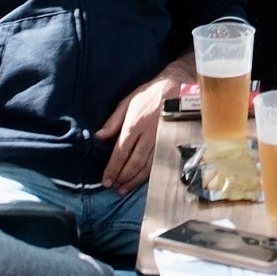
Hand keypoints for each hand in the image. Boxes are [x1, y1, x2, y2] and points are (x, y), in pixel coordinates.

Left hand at [97, 74, 174, 190]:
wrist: (177, 87)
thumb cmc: (150, 94)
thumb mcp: (128, 101)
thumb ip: (113, 120)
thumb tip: (99, 136)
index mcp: (135, 124)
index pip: (121, 152)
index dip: (113, 168)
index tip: (106, 180)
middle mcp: (148, 135)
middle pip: (134, 162)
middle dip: (123, 177)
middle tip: (114, 188)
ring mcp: (162, 140)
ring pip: (148, 166)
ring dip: (135, 180)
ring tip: (124, 189)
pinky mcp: (171, 143)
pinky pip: (159, 163)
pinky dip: (149, 175)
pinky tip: (141, 181)